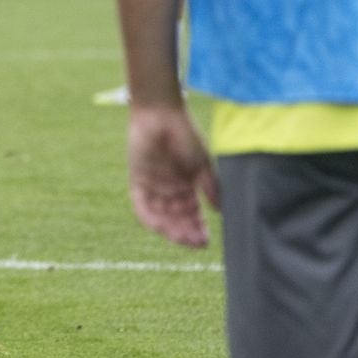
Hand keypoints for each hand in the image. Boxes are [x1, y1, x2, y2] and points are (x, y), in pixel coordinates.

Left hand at [126, 103, 218, 247]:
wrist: (161, 114)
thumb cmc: (185, 134)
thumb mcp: (202, 163)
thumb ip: (210, 186)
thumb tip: (220, 211)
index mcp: (185, 186)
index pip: (191, 214)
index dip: (197, 228)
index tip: (206, 241)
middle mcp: (168, 189)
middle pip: (176, 218)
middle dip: (186, 233)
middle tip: (196, 243)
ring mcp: (153, 186)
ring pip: (160, 215)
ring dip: (170, 229)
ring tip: (183, 238)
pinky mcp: (137, 180)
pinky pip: (142, 205)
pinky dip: (150, 217)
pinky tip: (161, 228)